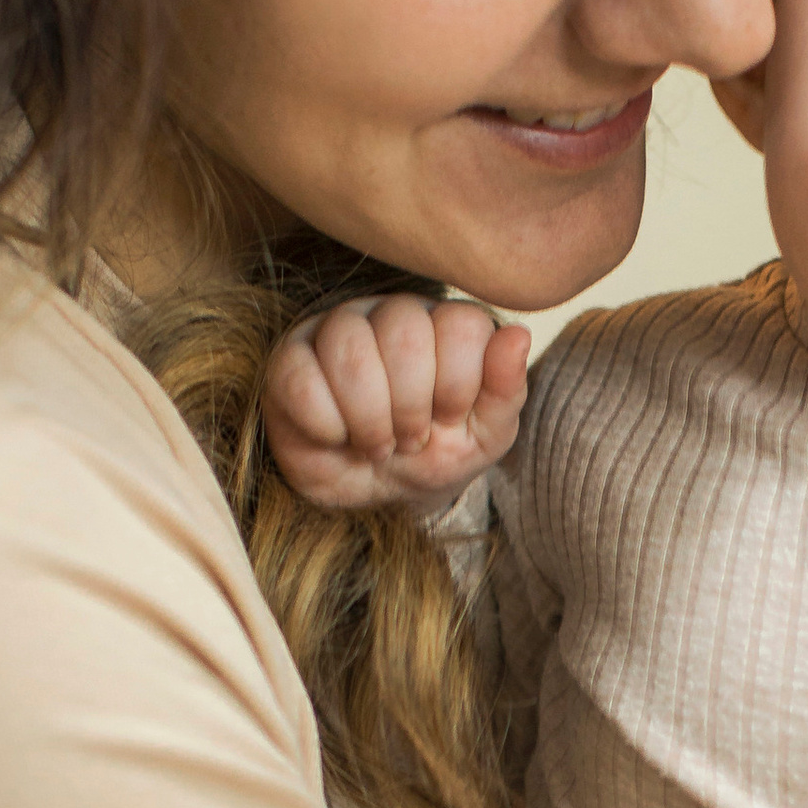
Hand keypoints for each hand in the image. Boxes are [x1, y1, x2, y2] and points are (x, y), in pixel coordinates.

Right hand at [265, 293, 529, 510]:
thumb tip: (518, 335)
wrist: (379, 494)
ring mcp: (335, 330)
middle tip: (411, 438)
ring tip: (377, 445)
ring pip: (349, 348)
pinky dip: (326, 424)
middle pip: (404, 332)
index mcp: (444, 323)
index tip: (450, 417)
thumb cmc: (435, 452)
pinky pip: (300, 378)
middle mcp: (391, 314)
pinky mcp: (288, 360)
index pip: (461, 324)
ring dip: (370, 420)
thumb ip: (507, 389)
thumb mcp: (486, 434)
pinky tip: (336, 437)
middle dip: (413, 408)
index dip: (459, 385)